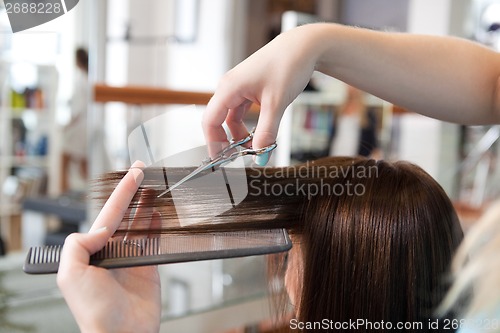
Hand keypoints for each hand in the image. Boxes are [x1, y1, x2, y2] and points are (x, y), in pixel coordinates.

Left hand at [57, 161, 161, 332]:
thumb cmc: (95, 313)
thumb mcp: (70, 275)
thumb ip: (78, 244)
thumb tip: (100, 228)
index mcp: (93, 250)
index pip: (108, 215)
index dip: (121, 193)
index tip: (132, 174)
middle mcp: (112, 251)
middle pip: (125, 214)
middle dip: (133, 192)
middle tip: (142, 171)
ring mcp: (132, 258)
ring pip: (141, 223)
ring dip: (147, 204)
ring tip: (154, 186)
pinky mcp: (150, 266)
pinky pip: (155, 239)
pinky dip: (157, 224)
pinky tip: (159, 212)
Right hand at [202, 25, 319, 163]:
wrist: (303, 46)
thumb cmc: (288, 65)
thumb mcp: (276, 103)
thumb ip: (267, 132)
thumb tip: (260, 157)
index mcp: (229, 88)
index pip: (210, 121)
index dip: (213, 143)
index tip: (221, 161)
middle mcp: (229, 87)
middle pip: (218, 120)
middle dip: (227, 141)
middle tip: (240, 158)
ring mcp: (239, 87)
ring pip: (231, 118)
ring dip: (239, 134)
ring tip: (255, 147)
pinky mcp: (249, 89)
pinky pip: (241, 112)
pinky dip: (248, 125)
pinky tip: (259, 134)